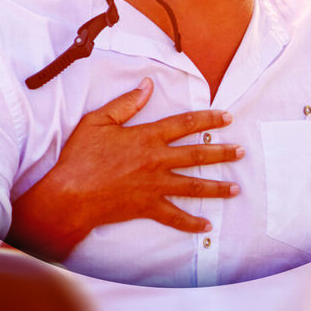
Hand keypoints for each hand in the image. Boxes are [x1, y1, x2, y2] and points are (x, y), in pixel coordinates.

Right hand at [7, 78, 241, 260]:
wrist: (69, 195)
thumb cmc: (80, 156)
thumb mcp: (99, 121)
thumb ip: (126, 103)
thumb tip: (148, 85)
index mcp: (147, 137)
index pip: (185, 124)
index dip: (208, 118)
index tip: (227, 116)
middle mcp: (156, 161)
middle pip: (197, 155)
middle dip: (222, 152)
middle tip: (241, 151)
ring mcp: (154, 186)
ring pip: (193, 186)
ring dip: (216, 187)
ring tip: (236, 188)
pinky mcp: (147, 207)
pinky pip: (174, 216)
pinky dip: (191, 223)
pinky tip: (207, 225)